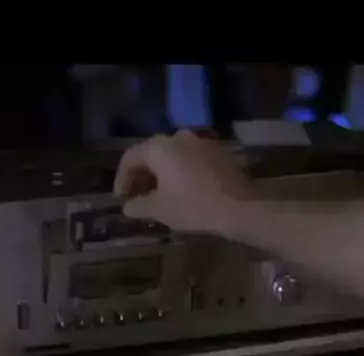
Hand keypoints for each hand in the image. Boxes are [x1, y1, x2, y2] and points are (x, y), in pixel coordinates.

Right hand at [113, 130, 258, 232]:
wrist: (241, 208)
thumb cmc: (194, 207)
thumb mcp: (160, 210)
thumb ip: (138, 205)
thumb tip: (128, 206)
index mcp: (160, 147)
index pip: (131, 158)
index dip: (122, 179)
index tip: (121, 199)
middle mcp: (180, 137)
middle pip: (153, 154)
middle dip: (143, 177)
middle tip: (139, 199)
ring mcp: (203, 142)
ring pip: (174, 156)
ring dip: (163, 175)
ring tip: (161, 197)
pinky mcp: (220, 153)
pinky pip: (192, 160)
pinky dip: (182, 173)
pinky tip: (184, 192)